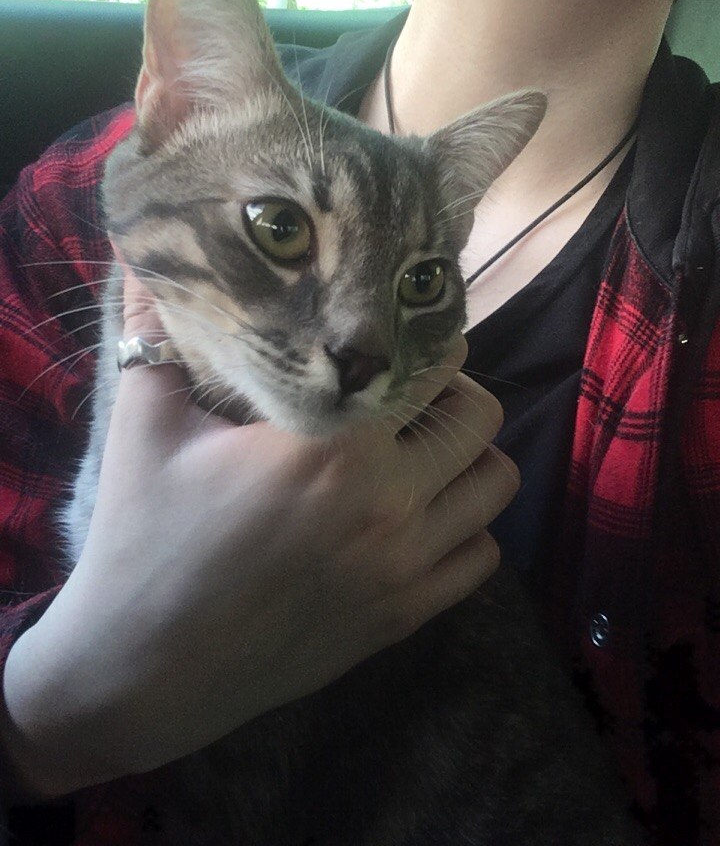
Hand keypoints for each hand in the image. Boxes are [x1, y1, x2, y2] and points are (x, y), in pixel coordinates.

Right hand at [2, 271, 516, 799]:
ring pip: (496, 484)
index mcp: (333, 444)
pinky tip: (417, 518)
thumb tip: (142, 257)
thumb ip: (157, 334)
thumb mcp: (145, 425)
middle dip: (452, 393)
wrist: (144, 669)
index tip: (400, 335)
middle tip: (407, 392)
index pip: (432, 365)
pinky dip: (465, 528)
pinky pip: (481, 557)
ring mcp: (405, 565)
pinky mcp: (404, 616)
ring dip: (468, 457)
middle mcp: (389, 500)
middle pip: (479, 417)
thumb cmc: (144, 538)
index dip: (425, 338)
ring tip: (419, 451)